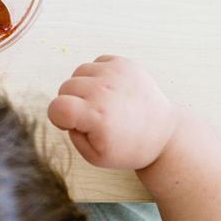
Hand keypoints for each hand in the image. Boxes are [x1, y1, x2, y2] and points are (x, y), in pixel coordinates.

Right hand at [47, 55, 180, 168]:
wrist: (163, 133)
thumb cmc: (128, 147)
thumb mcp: (94, 157)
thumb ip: (72, 134)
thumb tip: (65, 112)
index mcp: (97, 116)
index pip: (57, 107)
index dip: (57, 117)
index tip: (70, 124)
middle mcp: (105, 91)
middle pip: (65, 87)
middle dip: (71, 102)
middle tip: (90, 116)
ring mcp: (116, 73)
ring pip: (78, 72)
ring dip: (83, 87)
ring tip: (101, 102)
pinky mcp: (125, 63)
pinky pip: (95, 63)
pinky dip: (97, 76)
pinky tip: (110, 91)